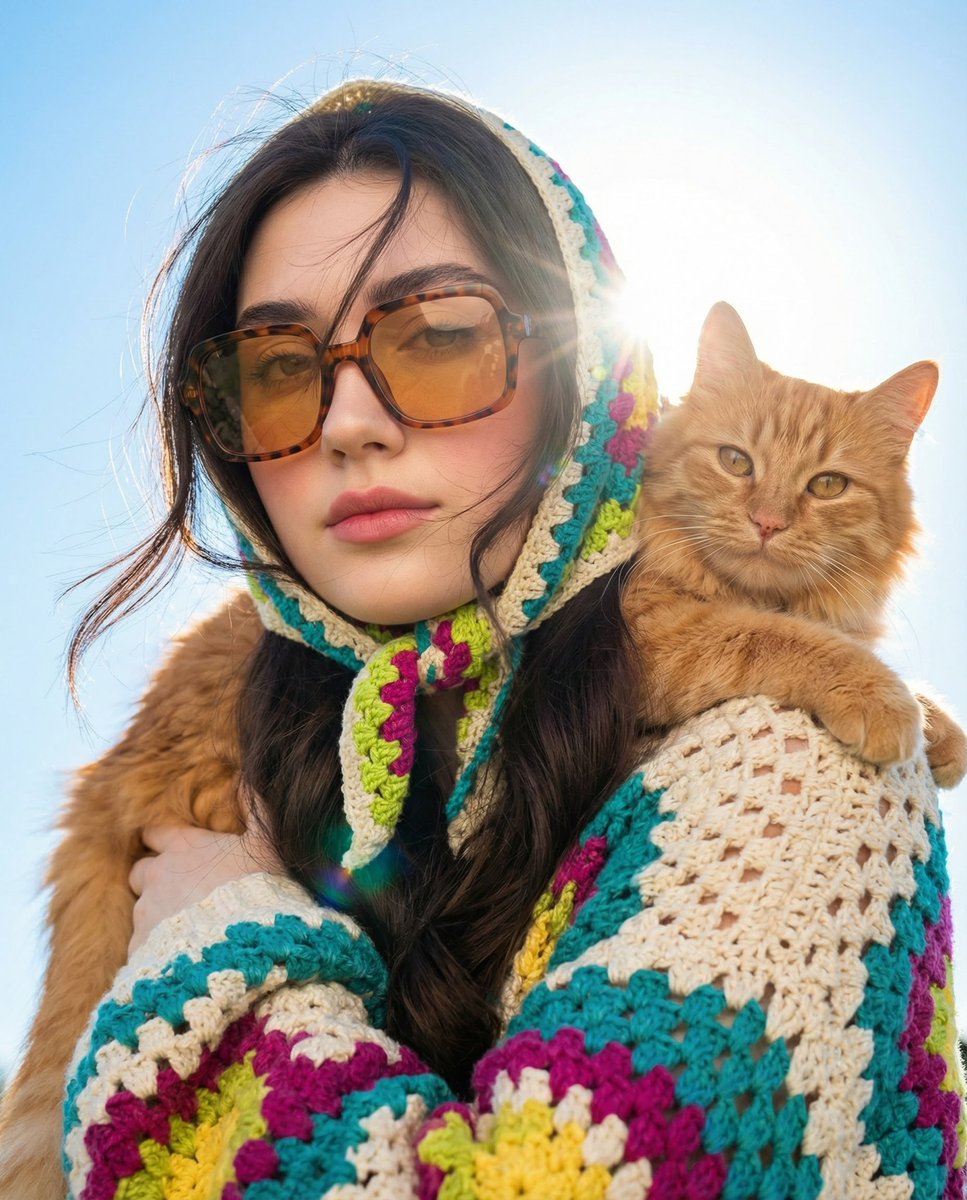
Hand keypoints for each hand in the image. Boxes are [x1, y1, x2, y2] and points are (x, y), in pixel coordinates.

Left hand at [128, 823, 283, 955]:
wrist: (242, 948)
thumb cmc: (258, 890)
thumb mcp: (267, 843)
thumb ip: (259, 809)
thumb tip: (250, 777)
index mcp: (184, 848)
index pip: (156, 832)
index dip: (161, 838)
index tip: (171, 847)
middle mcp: (157, 876)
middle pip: (140, 871)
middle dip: (153, 879)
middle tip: (181, 893)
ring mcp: (146, 914)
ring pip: (143, 912)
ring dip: (159, 918)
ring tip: (189, 933)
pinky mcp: (141, 949)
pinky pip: (143, 948)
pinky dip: (158, 950)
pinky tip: (182, 959)